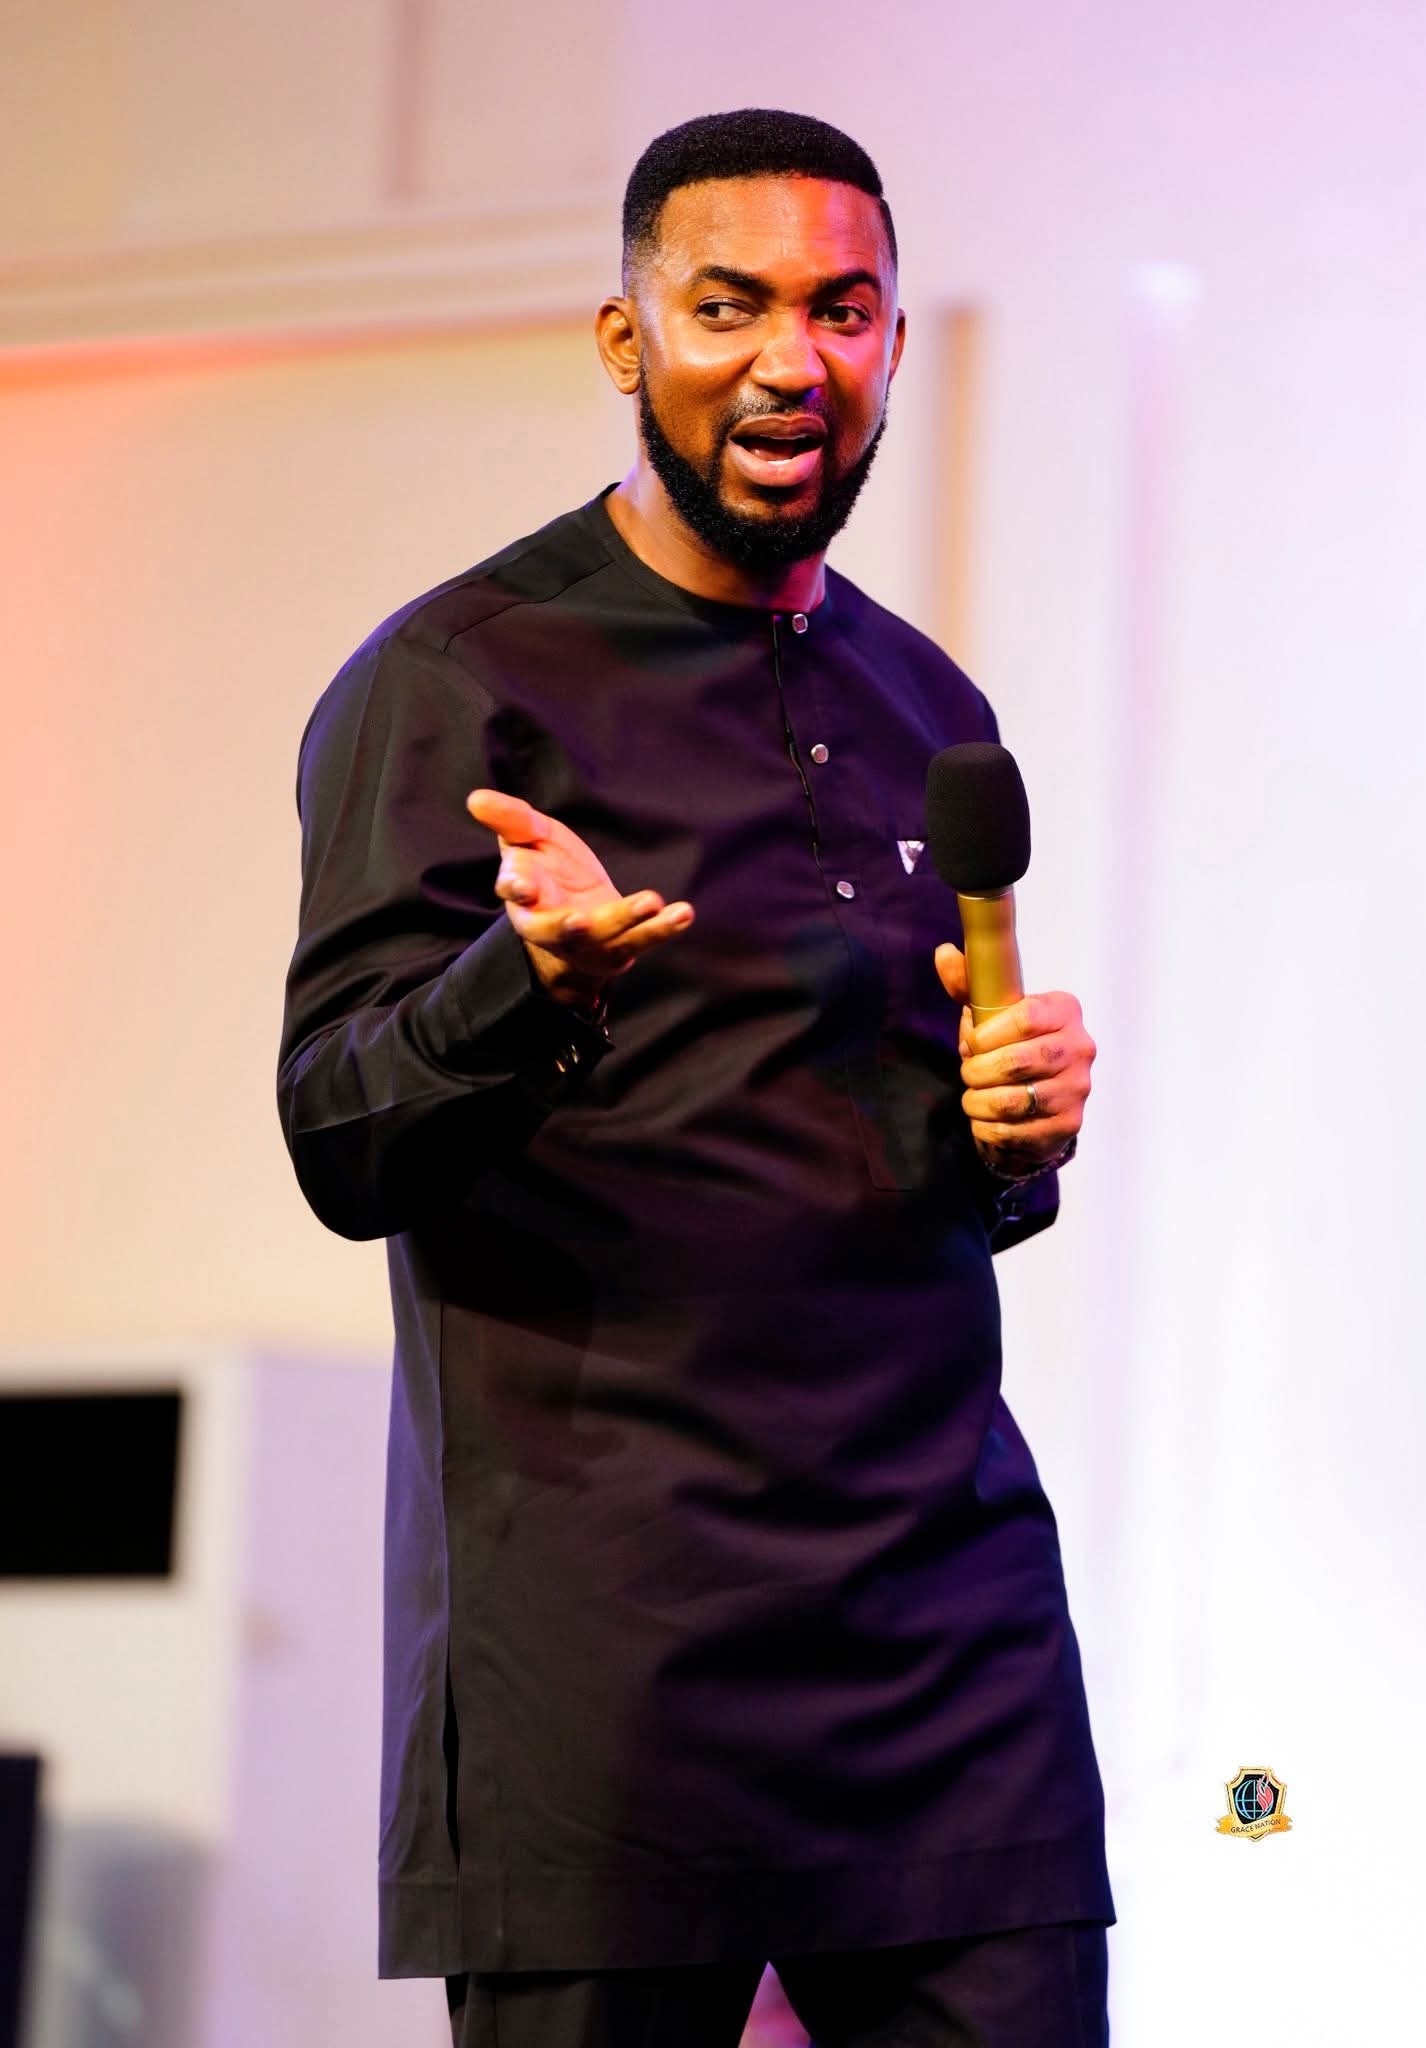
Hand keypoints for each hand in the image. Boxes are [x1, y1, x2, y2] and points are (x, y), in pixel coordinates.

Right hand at [467, 789, 693, 1007]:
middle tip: (581, 919)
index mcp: (523, 896)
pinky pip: (643, 940)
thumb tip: (475, 798)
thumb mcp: (530, 839)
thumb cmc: (547, 871)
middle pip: (557, 930)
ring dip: (628, 921)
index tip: (521, 883)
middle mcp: (553, 925)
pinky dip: (663, 928)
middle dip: (568, 927)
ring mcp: (590, 941)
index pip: (515, 893)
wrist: (578, 915)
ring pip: (607, 937)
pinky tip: (683, 913)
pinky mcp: (621, 947)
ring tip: (651, 900)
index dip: (516, 887)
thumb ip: (510, 820)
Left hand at [934, 943, 1094, 1176]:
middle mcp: (1080, 1047)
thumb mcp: (990, 1013)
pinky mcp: (1069, 1124)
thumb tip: (943, 953)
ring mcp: (1078, 1088)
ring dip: (979, 1101)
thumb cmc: (1010, 1046)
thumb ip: (968, 985)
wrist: (1039, 1099)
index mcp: (1064, 1011)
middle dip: (979, 1071)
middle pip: (1018, 1061)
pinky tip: (985, 1119)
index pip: (1026, 1017)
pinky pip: (1015, 1131)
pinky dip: (988, 1128)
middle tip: (968, 1073)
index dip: (988, 1034)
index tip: (971, 1043)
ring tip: (973, 1097)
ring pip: (1013, 1100)